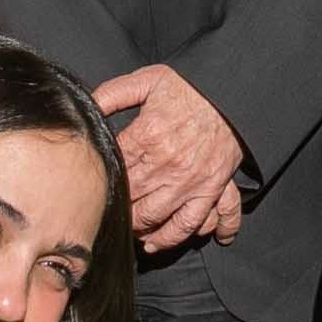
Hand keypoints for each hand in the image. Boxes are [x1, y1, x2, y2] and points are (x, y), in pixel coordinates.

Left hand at [95, 64, 248, 254]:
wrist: (234, 92)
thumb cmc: (191, 86)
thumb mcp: (148, 80)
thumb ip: (113, 94)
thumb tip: (87, 109)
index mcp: (149, 137)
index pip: (116, 172)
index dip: (104, 182)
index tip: (97, 187)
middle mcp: (170, 166)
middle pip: (134, 204)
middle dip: (121, 214)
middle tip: (112, 215)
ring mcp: (193, 183)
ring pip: (162, 222)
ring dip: (146, 233)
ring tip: (136, 234)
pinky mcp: (213, 189)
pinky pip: (200, 222)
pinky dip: (187, 236)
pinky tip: (169, 241)